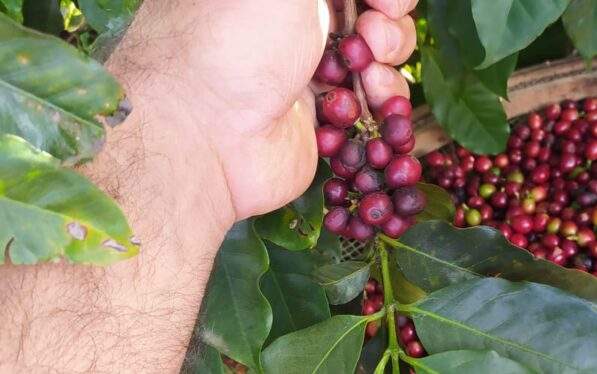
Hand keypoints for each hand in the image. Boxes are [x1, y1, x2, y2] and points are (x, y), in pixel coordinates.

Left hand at [114, 0, 417, 230]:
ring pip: (378, 61)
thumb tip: (362, 0)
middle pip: (371, 16)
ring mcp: (309, 73)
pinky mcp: (321, 122)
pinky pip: (371, 109)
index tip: (384, 2)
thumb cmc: (232, 40)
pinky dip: (382, 106)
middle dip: (388, 24)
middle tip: (372, 38)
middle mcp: (293, 24)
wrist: (204, 134)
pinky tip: (370, 105)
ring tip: (369, 77)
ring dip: (388, 65)